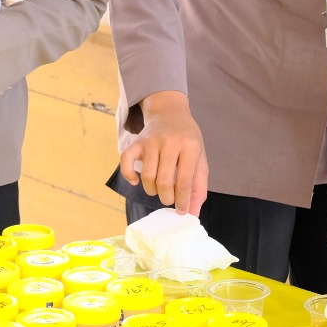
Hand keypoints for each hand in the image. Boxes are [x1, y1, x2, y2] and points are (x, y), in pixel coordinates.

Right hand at [123, 90, 207, 214]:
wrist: (171, 112)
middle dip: (166, 198)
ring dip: (151, 190)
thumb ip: (198, 187)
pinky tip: (135, 181)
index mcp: (190, 147)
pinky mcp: (137, 141)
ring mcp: (151, 141)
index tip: (182, 211)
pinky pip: (126, 160)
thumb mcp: (200, 159)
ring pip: (147, 175)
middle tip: (169, 200)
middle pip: (164, 181)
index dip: (183, 201)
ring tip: (158, 190)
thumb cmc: (187, 140)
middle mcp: (170, 142)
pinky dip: (128, 174)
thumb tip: (192, 214)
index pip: (184, 182)